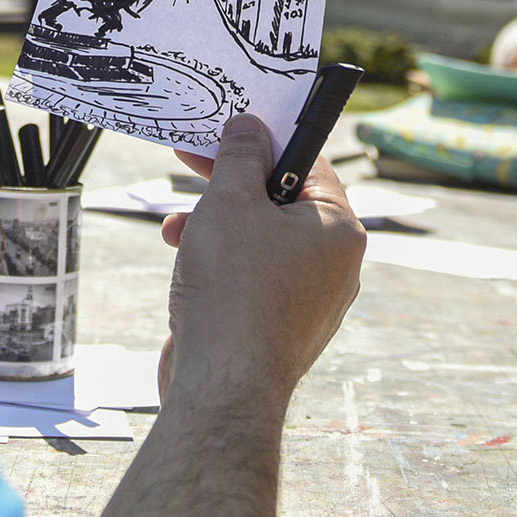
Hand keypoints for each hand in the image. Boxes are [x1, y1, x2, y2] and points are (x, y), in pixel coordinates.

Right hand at [153, 115, 365, 414]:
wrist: (222, 389)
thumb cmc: (233, 293)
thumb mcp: (230, 203)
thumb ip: (240, 158)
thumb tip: (249, 128)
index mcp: (338, 229)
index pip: (309, 162)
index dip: (264, 139)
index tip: (228, 129)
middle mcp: (333, 265)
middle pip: (282, 202)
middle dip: (231, 186)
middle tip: (192, 164)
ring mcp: (308, 301)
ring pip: (262, 242)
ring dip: (217, 226)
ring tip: (178, 229)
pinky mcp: (278, 328)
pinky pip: (252, 279)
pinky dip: (221, 265)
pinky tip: (187, 267)